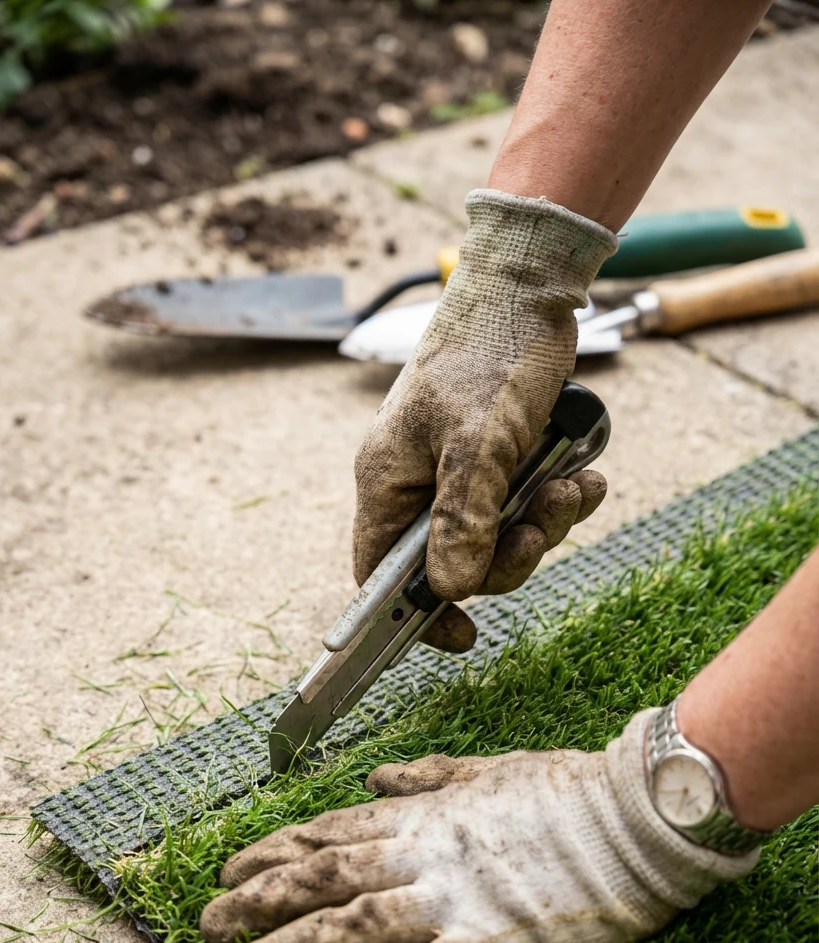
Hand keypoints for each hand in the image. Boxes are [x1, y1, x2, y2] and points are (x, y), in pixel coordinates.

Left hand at [200, 712, 758, 942]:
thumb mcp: (489, 767)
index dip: (271, 851)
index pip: (328, 833)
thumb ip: (426, 775)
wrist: (637, 816)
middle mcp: (424, 854)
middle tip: (206, 924)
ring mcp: (454, 899)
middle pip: (320, 876)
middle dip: (256, 899)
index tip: (228, 868)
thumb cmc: (568, 789)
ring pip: (350, 923)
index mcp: (424, 815)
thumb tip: (374, 781)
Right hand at [352, 189, 616, 652]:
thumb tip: (452, 590)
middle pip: (453, 563)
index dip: (413, 613)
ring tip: (572, 487)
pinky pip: (525, 506)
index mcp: (388, 480)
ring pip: (498, 537)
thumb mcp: (479, 443)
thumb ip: (463, 520)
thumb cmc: (489, 354)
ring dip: (542, 525)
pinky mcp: (499, 459)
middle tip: (540, 528)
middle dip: (507, 556)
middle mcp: (418, 482)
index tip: (462, 634)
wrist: (530, 287)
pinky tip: (584, 476)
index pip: (379, 573)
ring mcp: (458, 472)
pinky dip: (558, 500)